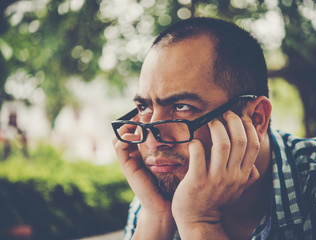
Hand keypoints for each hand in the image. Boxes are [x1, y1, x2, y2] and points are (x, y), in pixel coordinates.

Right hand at [112, 119, 175, 238]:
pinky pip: (119, 147)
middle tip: (142, 114)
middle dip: (132, 121)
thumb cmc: (173, 184)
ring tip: (137, 122)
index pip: (136, 132)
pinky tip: (135, 135)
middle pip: (125, 132)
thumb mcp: (175, 161)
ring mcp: (129, 161)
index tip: (149, 112)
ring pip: (119, 137)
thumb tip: (189, 130)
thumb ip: (176, 148)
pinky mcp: (127, 167)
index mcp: (144, 154)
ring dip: (126, 127)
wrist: (165, 205)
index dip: (139, 120)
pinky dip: (124, 138)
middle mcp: (135, 156)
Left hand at [171, 111, 259, 236]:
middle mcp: (232, 176)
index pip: (253, 145)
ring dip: (217, 127)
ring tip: (211, 121)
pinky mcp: (197, 180)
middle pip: (239, 140)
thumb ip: (248, 178)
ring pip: (222, 144)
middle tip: (225, 113)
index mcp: (243, 175)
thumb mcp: (237, 191)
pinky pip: (199, 153)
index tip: (241, 117)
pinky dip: (197, 143)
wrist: (198, 220)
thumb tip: (255, 167)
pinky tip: (195, 141)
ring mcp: (215, 178)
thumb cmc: (216, 201)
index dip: (249, 127)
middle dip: (233, 121)